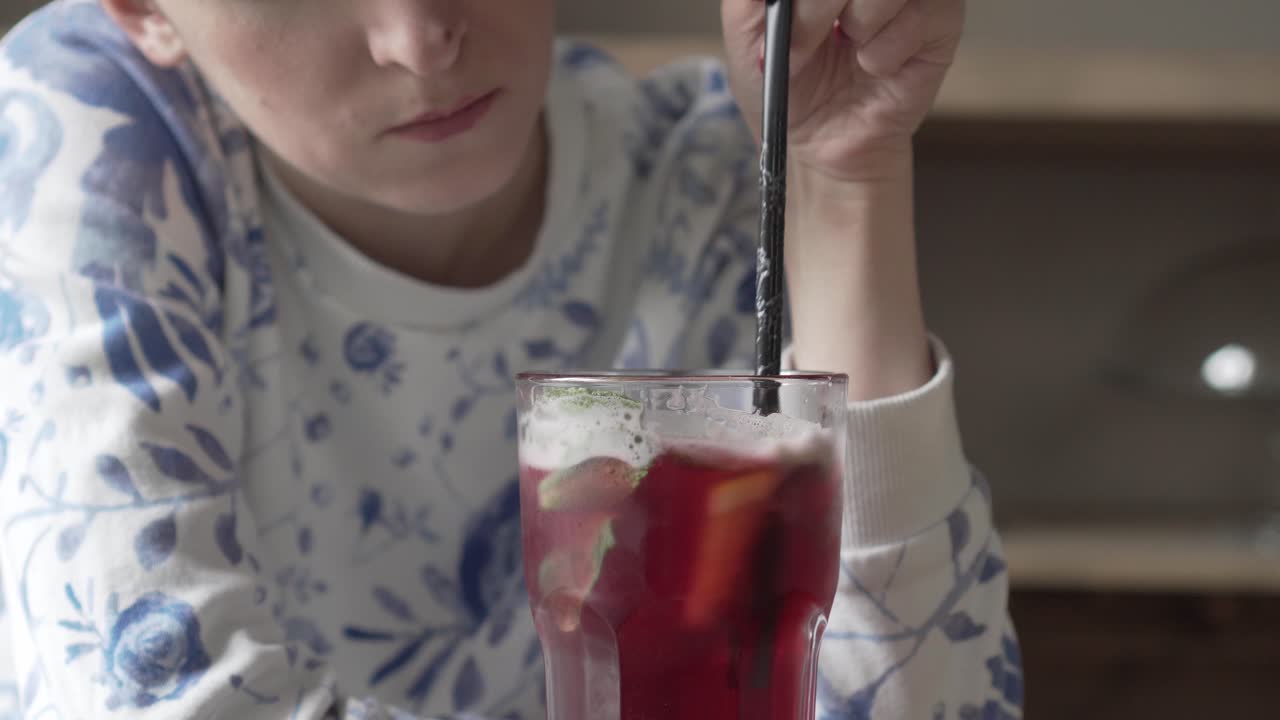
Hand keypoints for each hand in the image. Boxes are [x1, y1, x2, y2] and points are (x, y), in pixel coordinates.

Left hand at [721, 0, 964, 181]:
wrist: (821, 144)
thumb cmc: (787, 85)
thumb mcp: (746, 34)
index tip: (784, 10)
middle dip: (819, 5)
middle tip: (803, 42)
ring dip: (858, 23)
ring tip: (848, 52)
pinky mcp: (941, 20)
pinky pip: (920, 15)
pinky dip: (884, 50)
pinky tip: (874, 66)